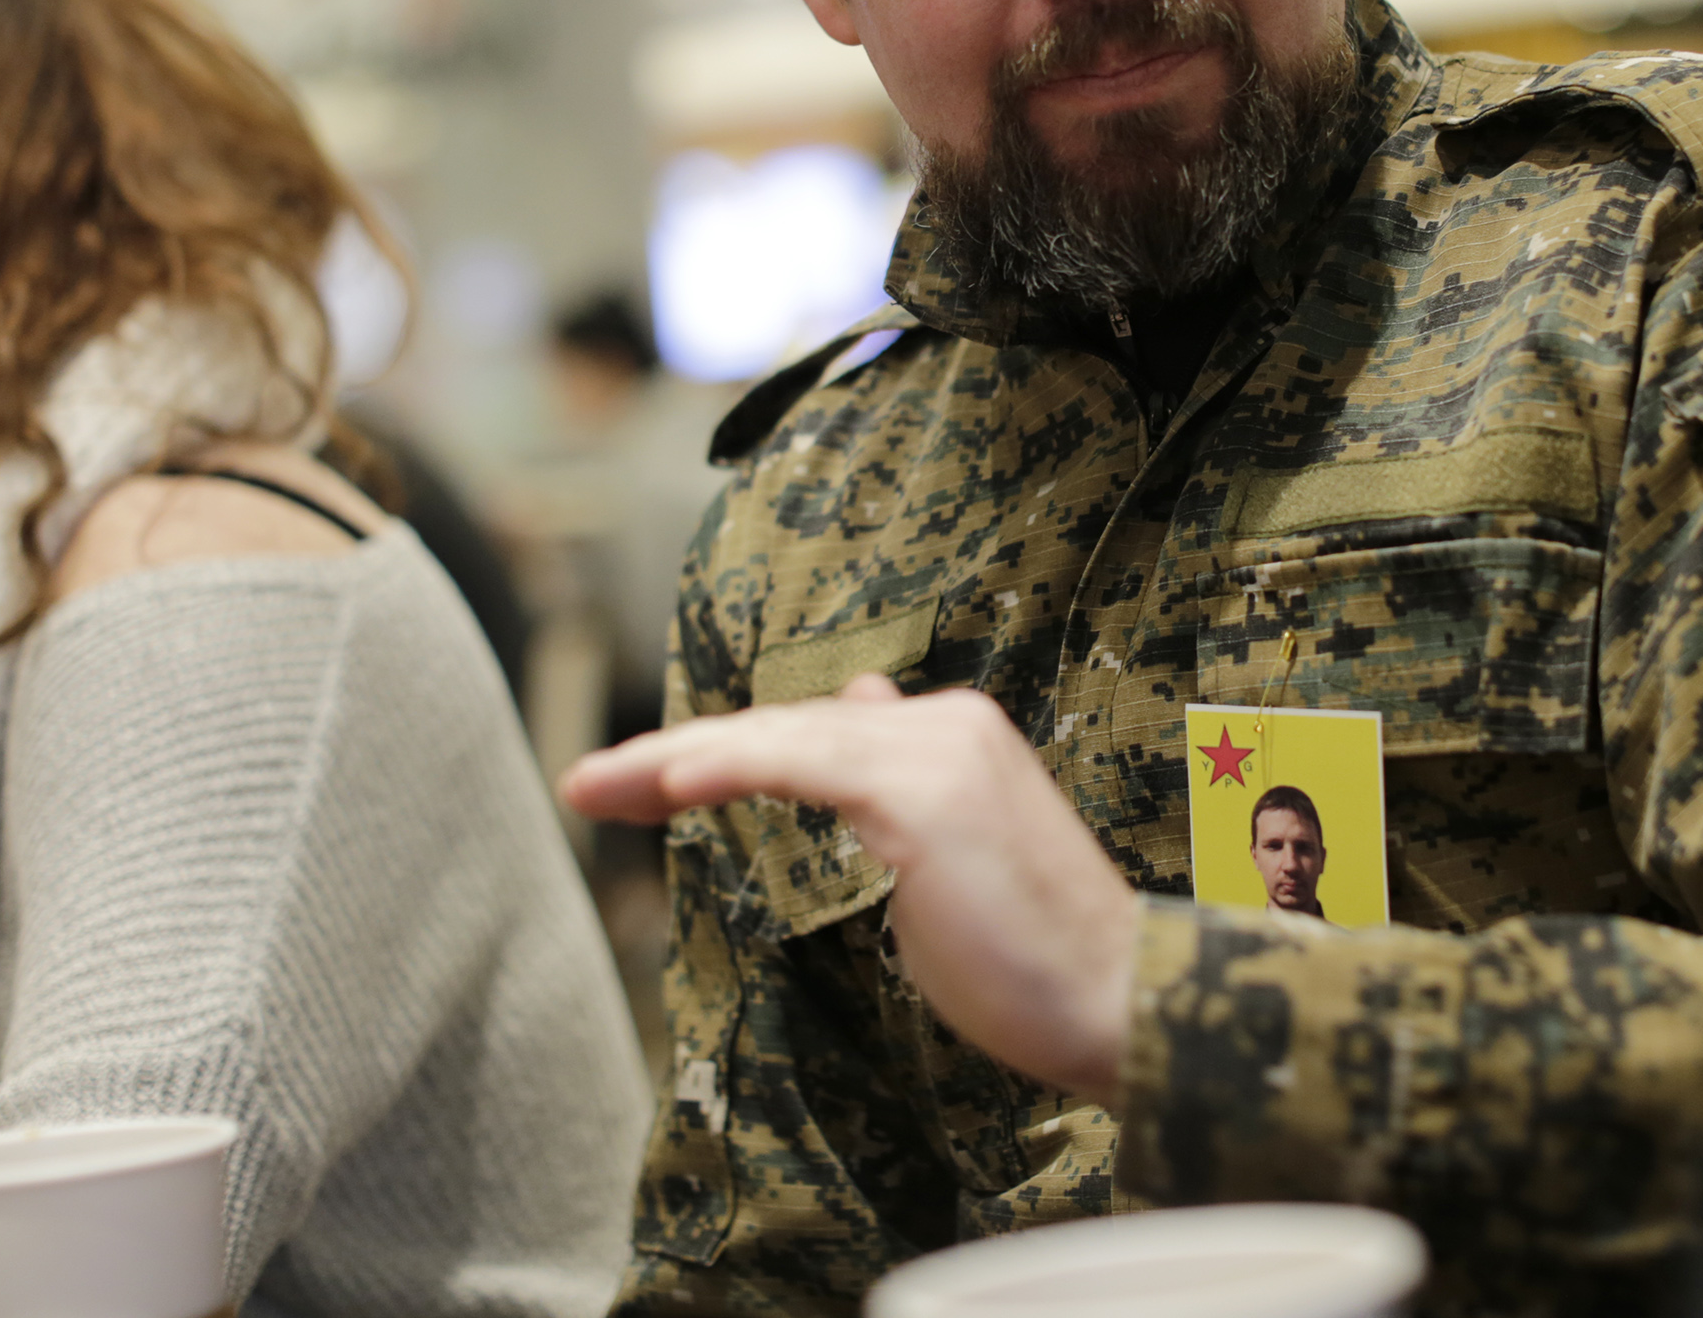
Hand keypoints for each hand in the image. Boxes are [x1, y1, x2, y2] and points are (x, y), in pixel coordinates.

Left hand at [559, 675, 1138, 1108]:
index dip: (718, 754)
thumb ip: (895, 782)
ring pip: (780, 740)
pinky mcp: (923, 790)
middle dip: (671, 756)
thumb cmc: (1031, 956)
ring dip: (675, 760)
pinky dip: (732, 766)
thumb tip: (853, 705)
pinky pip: (805, 765)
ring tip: (596, 784)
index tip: (635, 786)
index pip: (806, 732)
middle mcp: (942, 722)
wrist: (1117, 998)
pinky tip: (669, 780)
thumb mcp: (947, 852)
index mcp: (947, 736)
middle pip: (780, 728)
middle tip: (584, 783)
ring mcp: (936, 749)